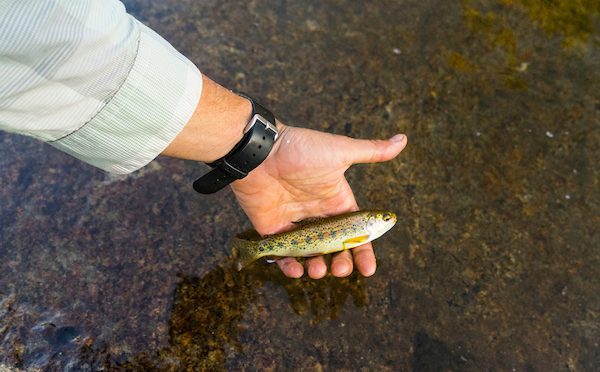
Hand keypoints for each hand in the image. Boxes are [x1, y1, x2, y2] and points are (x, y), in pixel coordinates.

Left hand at [231, 123, 406, 278]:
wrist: (261, 152)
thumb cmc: (302, 150)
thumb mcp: (341, 151)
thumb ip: (372, 151)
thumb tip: (402, 139)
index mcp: (336, 200)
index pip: (354, 232)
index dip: (363, 252)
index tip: (369, 270)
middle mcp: (317, 214)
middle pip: (334, 248)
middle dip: (341, 263)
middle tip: (340, 268)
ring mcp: (294, 223)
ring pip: (310, 255)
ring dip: (317, 267)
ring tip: (319, 269)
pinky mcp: (271, 229)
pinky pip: (282, 254)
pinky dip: (289, 266)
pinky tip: (297, 270)